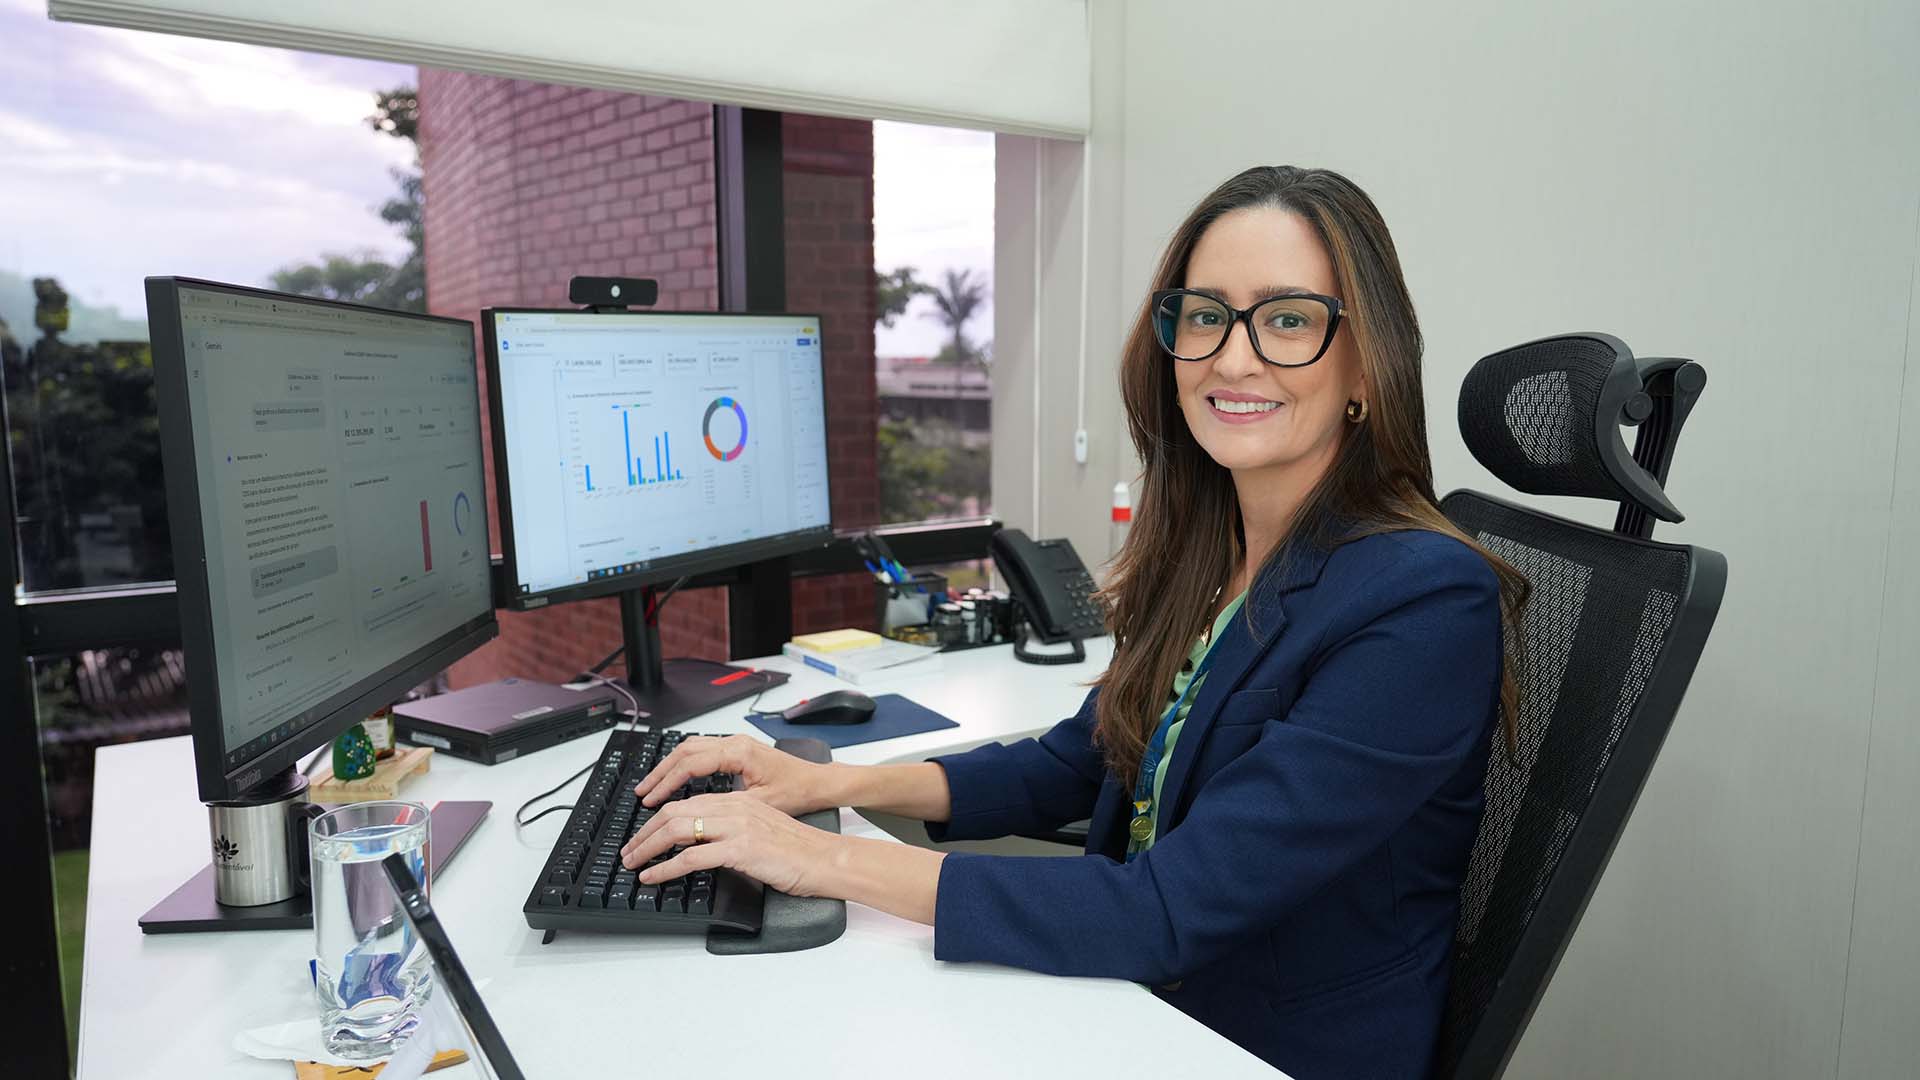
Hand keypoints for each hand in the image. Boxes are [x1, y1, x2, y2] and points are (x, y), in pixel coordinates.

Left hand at [618, 792, 842, 896]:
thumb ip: (732, 831)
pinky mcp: (740, 849)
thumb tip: (702, 846)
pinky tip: (653, 877)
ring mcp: (736, 826)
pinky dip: (665, 868)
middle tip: (628, 851)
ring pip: (677, 830)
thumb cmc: (798, 851)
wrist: (825, 860)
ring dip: (647, 847)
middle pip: (674, 812)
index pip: (686, 804)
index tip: (641, 836)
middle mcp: (734, 808)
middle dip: (643, 832)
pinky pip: (691, 857)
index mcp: (738, 801)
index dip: (656, 819)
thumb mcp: (760, 831)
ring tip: (633, 864)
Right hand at [632, 734, 835, 815]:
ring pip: (690, 748)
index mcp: (739, 752)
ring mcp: (735, 744)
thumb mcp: (761, 804)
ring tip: (651, 788)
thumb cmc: (798, 791)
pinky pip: (701, 751)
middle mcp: (734, 743)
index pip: (690, 764)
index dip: (666, 783)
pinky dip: (683, 765)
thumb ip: (728, 808)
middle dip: (659, 773)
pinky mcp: (737, 750)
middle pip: (684, 751)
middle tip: (642, 795)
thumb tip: (698, 822)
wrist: (820, 782)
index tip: (650, 801)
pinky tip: (675, 780)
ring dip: (669, 767)